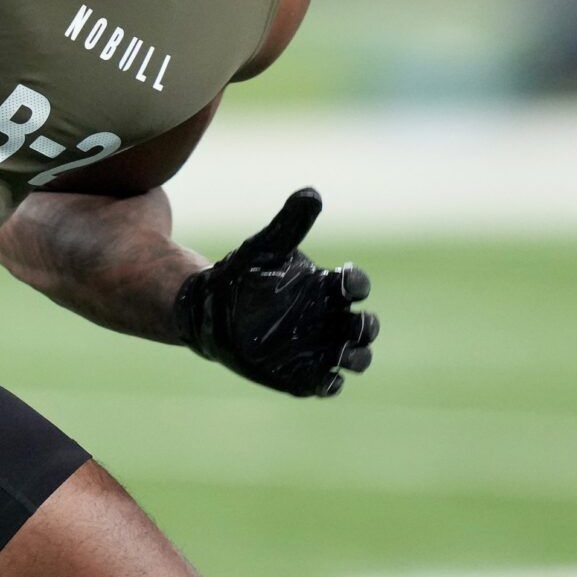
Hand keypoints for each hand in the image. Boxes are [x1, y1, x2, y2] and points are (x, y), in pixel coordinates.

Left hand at [171, 188, 378, 396]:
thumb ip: (289, 224)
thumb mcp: (264, 248)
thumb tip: (311, 192)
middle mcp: (329, 319)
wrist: (209, 309)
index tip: (343, 280)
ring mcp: (317, 348)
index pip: (356, 286)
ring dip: (357, 358)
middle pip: (366, 327)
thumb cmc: (242, 276)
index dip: (356, 284)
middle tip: (354, 325)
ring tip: (343, 352)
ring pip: (356, 358)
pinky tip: (325, 379)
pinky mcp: (300, 373)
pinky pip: (326, 384)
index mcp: (326, 289)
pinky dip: (331, 384)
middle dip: (366, 327)